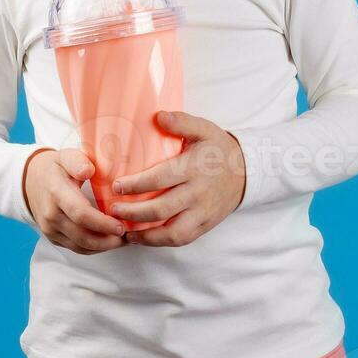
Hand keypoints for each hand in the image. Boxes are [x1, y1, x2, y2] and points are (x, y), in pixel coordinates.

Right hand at [23, 148, 127, 255]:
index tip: (121, 225)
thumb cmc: (56, 168)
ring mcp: (50, 229)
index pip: (80, 214)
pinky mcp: (53, 238)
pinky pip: (76, 248)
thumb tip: (88, 170)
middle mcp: (51, 215)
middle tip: (128, 236)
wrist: (30, 182)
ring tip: (123, 240)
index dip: (102, 223)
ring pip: (80, 246)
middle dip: (107, 240)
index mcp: (56, 192)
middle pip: (82, 235)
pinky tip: (109, 242)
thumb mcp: (65, 156)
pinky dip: (94, 248)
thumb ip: (77, 161)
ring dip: (103, 247)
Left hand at [111, 111, 246, 247]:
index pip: (161, 179)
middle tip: (112, 209)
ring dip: (145, 235)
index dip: (136, 185)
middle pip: (162, 209)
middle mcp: (199, 193)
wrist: (246, 172)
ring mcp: (203, 212)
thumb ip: (182, 122)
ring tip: (123, 230)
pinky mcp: (205, 225)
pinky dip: (159, 242)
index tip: (116, 186)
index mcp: (194, 168)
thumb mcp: (204, 129)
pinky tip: (141, 237)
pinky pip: (181, 239)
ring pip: (172, 232)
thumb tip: (158, 116)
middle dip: (133, 212)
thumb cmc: (217, 149)